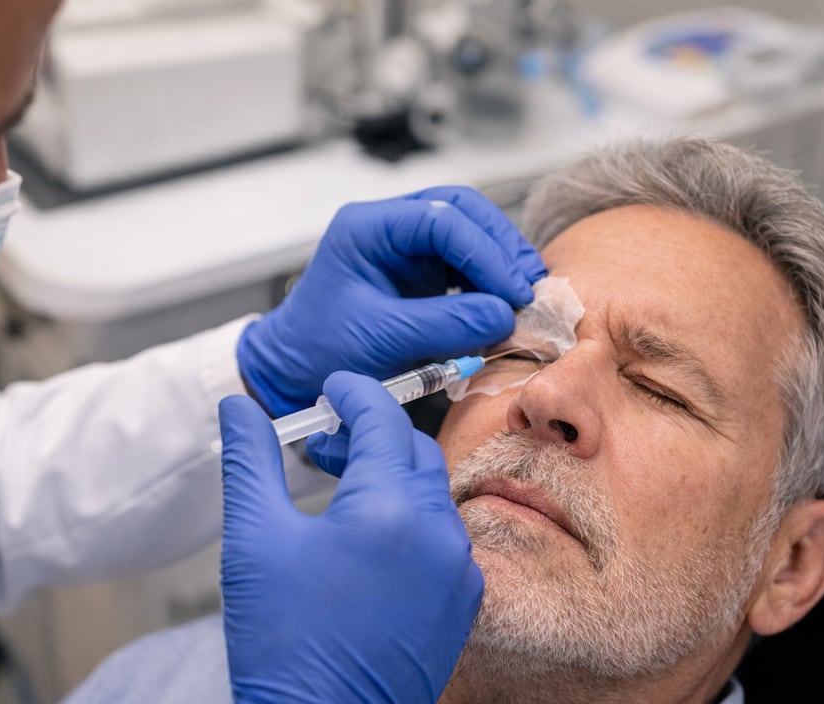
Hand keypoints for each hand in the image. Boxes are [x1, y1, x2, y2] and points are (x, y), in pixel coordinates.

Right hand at [218, 371, 483, 703]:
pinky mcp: (463, 604)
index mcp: (390, 509)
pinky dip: (410, 520)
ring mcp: (459, 572)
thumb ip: (250, 459)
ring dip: (391, 477)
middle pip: (412, 452)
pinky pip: (443, 538)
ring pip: (431, 494)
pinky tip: (368, 537)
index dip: (353, 393)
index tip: (330, 387)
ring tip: (340, 488)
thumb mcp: (254, 538)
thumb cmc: (281, 639)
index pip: (382, 419)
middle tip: (324, 438)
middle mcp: (439, 533)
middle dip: (370, 434)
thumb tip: (238, 406)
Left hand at [237, 186, 545, 414]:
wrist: (294, 371)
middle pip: (462, 211)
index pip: (442, 219)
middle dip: (500, 246)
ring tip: (523, 298)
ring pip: (469, 233)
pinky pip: (464, 264)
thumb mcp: (382, 340)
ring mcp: (406, 246)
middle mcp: (389, 226)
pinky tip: (504, 305)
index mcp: (367, 228)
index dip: (485, 254)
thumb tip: (504, 315)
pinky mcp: (419, 272)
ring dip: (500, 262)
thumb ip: (444, 324)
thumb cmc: (320, 351)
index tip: (513, 292)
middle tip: (528, 287)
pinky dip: (489, 282)